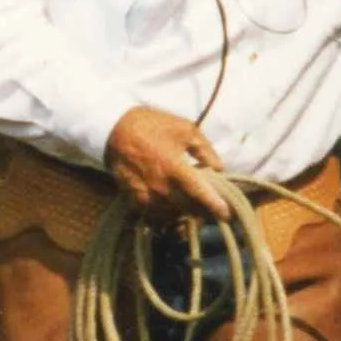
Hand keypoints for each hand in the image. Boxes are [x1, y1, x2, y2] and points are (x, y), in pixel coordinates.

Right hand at [104, 106, 230, 219]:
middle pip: (189, 208)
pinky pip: (155, 213)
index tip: (227, 215)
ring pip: (173, 213)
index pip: (201, 194)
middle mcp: (161, 187)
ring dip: (186, 211)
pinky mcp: (133, 199)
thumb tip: (219, 168)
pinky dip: (167, 212)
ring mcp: (146, 195)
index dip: (216, 207)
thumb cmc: (151, 125)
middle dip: (203, 210)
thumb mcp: (184, 129)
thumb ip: (205, 150)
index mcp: (175, 169)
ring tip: (194, 206)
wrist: (114, 129)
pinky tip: (173, 205)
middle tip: (213, 207)